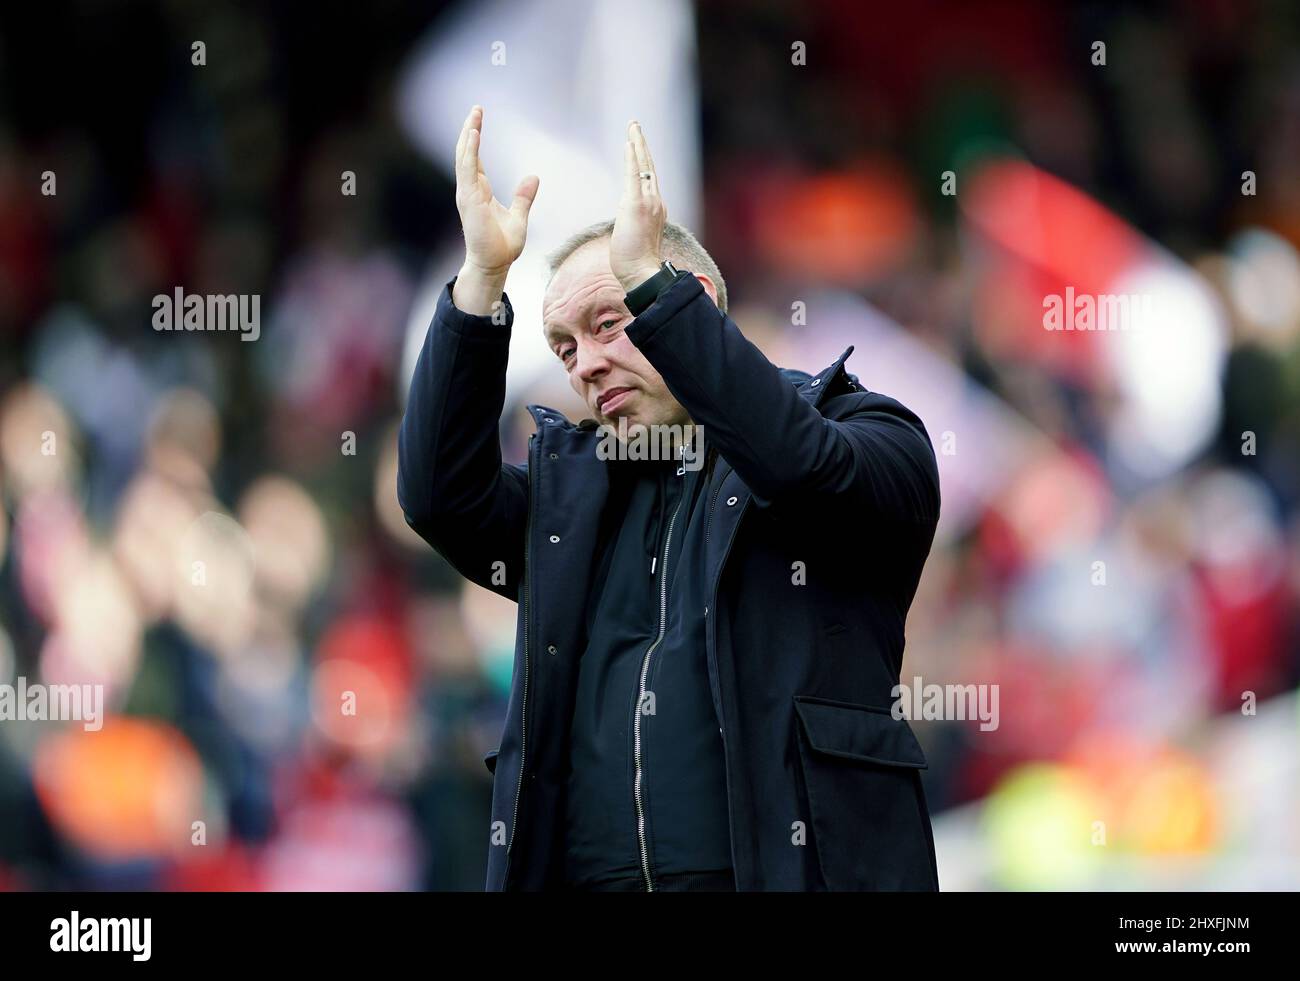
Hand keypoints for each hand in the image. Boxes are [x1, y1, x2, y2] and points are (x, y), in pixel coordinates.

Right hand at [452, 105, 538, 313]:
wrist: (494, 265)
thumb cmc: (503, 246)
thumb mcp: (519, 217)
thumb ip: (523, 197)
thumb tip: (534, 177)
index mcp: (479, 191)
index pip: (474, 158)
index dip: (475, 138)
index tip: (478, 118)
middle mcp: (470, 190)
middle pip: (466, 153)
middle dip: (470, 129)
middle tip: (476, 108)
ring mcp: (467, 194)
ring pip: (464, 157)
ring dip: (468, 135)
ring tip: (475, 115)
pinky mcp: (470, 199)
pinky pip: (468, 170)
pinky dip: (470, 151)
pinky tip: (474, 134)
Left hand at [610, 120, 666, 293]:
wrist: (642, 273)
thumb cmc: (635, 263)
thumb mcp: (634, 237)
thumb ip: (631, 221)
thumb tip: (625, 214)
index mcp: (656, 210)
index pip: (648, 180)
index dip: (642, 161)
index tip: (636, 145)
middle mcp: (656, 202)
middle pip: (649, 167)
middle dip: (642, 144)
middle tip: (635, 125)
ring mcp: (649, 203)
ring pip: (644, 166)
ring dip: (638, 144)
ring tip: (632, 126)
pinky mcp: (637, 205)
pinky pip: (635, 175)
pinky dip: (633, 158)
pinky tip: (629, 143)